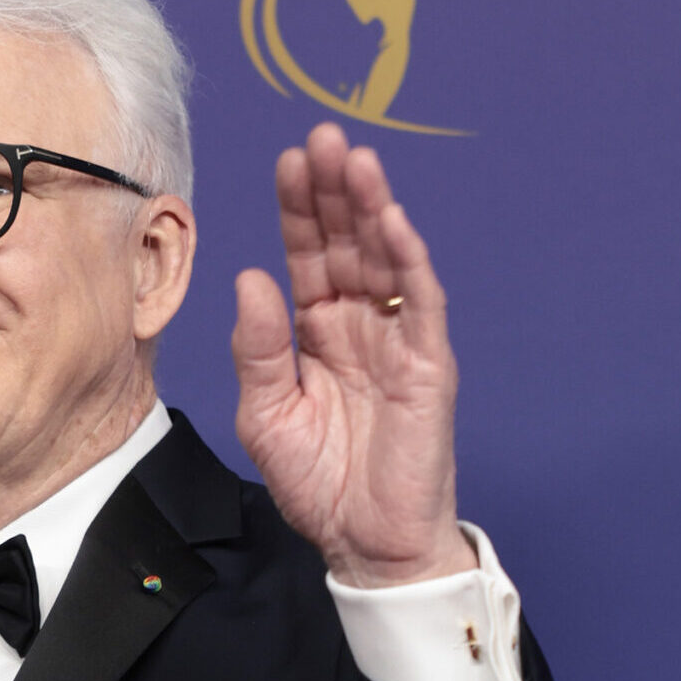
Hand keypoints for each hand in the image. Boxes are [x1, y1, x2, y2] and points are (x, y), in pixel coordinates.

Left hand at [231, 123, 475, 587]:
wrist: (364, 542)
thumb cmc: (317, 481)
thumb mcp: (266, 412)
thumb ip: (259, 348)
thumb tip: (251, 279)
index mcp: (315, 331)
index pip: (308, 255)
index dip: (299, 209)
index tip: (289, 161)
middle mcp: (358, 324)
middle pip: (347, 243)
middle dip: (335, 191)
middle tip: (324, 138)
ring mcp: (397, 340)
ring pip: (386, 259)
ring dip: (373, 209)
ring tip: (357, 161)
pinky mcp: (429, 364)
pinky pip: (420, 304)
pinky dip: (408, 261)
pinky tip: (391, 223)